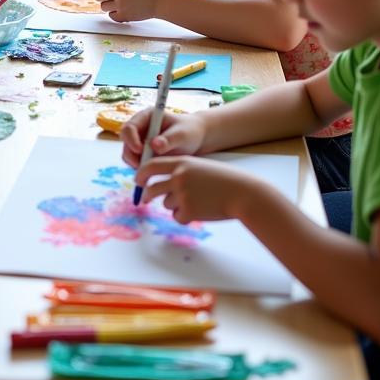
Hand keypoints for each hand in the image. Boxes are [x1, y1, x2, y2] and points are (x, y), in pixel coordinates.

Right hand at [121, 107, 205, 167]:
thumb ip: (169, 139)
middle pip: (125, 141)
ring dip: (135, 162)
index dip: (131, 139)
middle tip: (141, 166)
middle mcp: (140, 127)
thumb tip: (154, 145)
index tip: (140, 150)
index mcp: (146, 117)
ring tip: (150, 169)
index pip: (130, 126)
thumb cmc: (189, 131)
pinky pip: (135, 162)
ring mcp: (140, 140)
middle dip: (131, 154)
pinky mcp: (143, 153)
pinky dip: (140, 168)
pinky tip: (152, 171)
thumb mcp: (182, 134)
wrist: (196, 139)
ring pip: (128, 153)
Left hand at [137, 155, 260, 223]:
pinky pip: (177, 216)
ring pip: (166, 203)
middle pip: (152, 188)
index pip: (151, 166)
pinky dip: (185, 216)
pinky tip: (201, 211)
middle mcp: (178, 177)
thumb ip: (180, 171)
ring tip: (197, 201)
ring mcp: (182, 194)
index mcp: (180, 163)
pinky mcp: (188, 211)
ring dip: (175, 205)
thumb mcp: (199, 167)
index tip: (137, 180)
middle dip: (147, 194)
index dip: (141, 173)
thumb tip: (160, 182)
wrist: (243, 193)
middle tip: (145, 199)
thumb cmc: (223, 180)